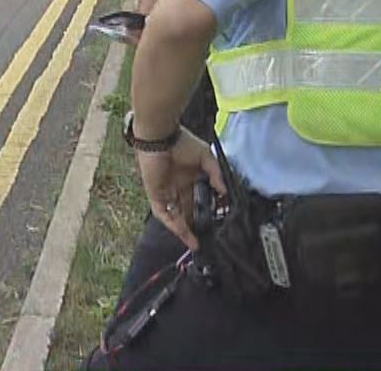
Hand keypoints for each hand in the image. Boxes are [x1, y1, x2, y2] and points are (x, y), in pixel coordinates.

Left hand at [136, 129, 224, 249]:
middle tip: (204, 239)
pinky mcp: (155, 194)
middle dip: (194, 227)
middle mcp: (176, 188)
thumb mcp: (205, 158)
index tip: (217, 220)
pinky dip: (172, 223)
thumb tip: (225, 191)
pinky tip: (183, 233)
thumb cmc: (181, 142)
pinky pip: (163, 213)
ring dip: (183, 231)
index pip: (197, 201)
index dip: (205, 212)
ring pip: (174, 216)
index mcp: (188, 179)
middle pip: (185, 212)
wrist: (160, 136)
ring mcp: (165, 192)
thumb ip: (216, 175)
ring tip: (195, 243)